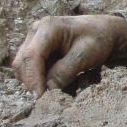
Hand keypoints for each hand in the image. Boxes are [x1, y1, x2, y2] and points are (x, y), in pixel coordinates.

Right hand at [11, 15, 126, 95]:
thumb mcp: (86, 55)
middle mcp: (36, 31)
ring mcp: (34, 39)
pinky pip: (30, 68)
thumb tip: (49, 88)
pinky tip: (55, 80)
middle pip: (22, 62)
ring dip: (35, 81)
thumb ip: (66, 71)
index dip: (33, 79)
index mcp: (48, 28)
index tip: (40, 97)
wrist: (103, 31)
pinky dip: (39, 78)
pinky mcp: (35, 48)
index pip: (32, 56)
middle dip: (32, 82)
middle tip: (48, 98)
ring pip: (23, 67)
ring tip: (55, 87)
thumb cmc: (97, 40)